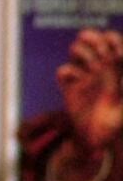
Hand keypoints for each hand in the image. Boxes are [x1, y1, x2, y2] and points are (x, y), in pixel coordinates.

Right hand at [57, 28, 122, 152]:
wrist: (96, 141)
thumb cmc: (115, 124)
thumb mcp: (121, 103)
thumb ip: (116, 79)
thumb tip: (112, 56)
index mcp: (119, 70)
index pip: (115, 43)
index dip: (112, 39)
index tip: (113, 48)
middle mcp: (102, 69)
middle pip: (94, 41)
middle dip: (93, 39)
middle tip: (97, 51)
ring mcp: (85, 77)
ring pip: (77, 51)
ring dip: (80, 52)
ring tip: (88, 67)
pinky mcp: (70, 88)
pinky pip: (63, 71)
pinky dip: (66, 73)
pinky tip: (73, 81)